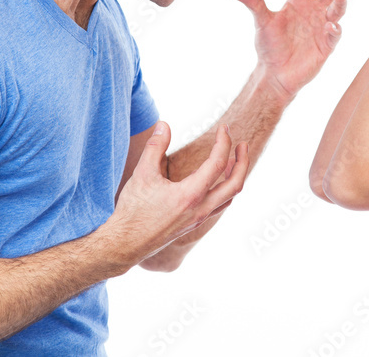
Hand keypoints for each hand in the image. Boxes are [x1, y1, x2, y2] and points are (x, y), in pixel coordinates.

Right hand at [107, 122, 248, 262]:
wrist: (125, 244)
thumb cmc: (132, 210)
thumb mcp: (142, 174)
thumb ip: (155, 147)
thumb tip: (164, 124)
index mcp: (190, 195)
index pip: (217, 164)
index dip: (223, 143)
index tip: (223, 128)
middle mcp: (200, 209)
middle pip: (235, 185)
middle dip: (243, 162)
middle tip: (243, 144)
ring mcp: (198, 219)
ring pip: (229, 198)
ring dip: (235, 177)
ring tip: (233, 160)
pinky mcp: (193, 224)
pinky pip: (218, 206)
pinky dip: (224, 190)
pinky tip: (214, 181)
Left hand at [231, 0, 349, 98]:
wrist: (274, 73)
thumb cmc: (269, 46)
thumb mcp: (262, 22)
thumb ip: (254, 4)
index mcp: (299, 2)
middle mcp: (313, 12)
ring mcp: (322, 28)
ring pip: (336, 11)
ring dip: (340, 2)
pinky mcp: (326, 45)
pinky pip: (334, 35)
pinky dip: (335, 29)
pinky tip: (331, 25)